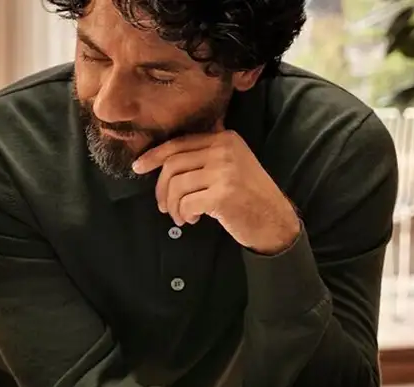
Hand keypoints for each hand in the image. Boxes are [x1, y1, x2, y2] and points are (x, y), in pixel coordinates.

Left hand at [132, 123, 300, 254]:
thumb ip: (204, 155)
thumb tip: (161, 160)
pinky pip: (186, 203)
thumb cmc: (246, 196)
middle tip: (163, 206)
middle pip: (173, 164)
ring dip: (173, 206)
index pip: (179, 143)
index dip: (154, 156)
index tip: (138, 167)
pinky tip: (192, 220)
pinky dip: (184, 214)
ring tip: (181, 216)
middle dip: (161, 188)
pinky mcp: (223, 194)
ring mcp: (225, 171)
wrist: (274, 220)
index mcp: (225, 139)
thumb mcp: (230, 165)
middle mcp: (225, 150)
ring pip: (177, 186)